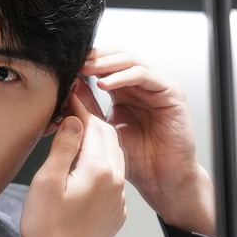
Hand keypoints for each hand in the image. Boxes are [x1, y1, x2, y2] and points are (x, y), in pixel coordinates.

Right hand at [21, 88, 126, 236]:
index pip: (94, 125)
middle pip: (108, 137)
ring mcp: (119, 198)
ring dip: (98, 143)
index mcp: (99, 168)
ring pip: (114, 157)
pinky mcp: (117, 213)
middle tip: (72, 111)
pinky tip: (86, 168)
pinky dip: (103, 166)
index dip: (80, 107)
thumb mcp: (47, 180)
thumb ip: (64, 146)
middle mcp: (116, 181)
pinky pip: (115, 179)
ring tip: (78, 135)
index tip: (69, 96)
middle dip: (91, 121)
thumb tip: (76, 120)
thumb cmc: (48, 228)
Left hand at [80, 49, 214, 236]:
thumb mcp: (104, 130)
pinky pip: (145, 75)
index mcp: (126, 90)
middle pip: (117, 55)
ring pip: (130, 61)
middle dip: (94, 58)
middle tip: (75, 63)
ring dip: (106, 64)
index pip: (105, 63)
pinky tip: (105, 84)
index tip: (64, 68)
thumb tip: (71, 85)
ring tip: (87, 69)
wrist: (162, 180)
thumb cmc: (137, 161)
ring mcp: (158, 86)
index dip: (86, 62)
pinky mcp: (172, 92)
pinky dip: (124, 76)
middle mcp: (142, 85)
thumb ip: (90, 107)